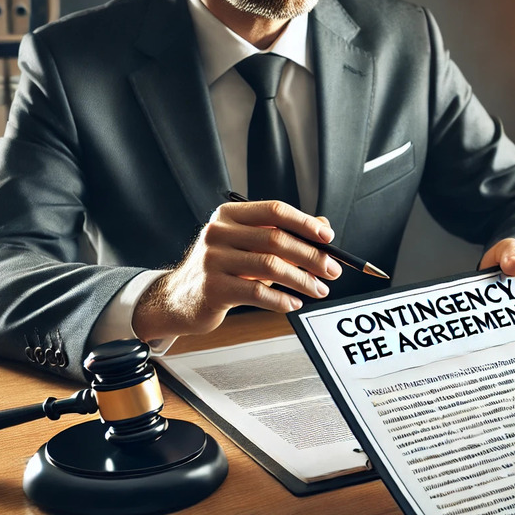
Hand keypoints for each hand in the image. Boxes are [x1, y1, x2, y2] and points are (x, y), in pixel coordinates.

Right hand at [133, 201, 341, 339]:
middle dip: (311, 256)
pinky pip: (257, 292)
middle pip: (276, 239)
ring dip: (302, 280)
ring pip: (270, 266)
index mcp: (229, 216)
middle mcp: (218, 232)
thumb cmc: (222, 269)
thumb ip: (284, 234)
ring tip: (319, 290)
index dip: (305, 223)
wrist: (180, 298)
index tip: (328, 239)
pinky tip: (294, 303)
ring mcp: (212, 260)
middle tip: (333, 271)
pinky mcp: (213, 288)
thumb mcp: (249, 246)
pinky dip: (281, 299)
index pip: (274, 211)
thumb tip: (324, 227)